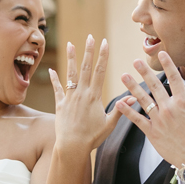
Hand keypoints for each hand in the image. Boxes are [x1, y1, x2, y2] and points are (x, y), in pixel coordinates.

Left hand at [49, 35, 120, 151]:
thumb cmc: (92, 137)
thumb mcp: (109, 124)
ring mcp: (70, 98)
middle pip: (86, 68)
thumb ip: (120, 109)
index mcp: (94, 97)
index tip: (105, 43)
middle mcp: (81, 94)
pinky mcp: (60, 105)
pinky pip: (57, 89)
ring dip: (71, 59)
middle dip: (89, 51)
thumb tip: (133, 97)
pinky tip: (51, 70)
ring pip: (70, 74)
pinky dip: (54, 79)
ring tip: (70, 44)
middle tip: (90, 37)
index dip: (103, 56)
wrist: (72, 146)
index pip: (100, 72)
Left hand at [114, 51, 184, 169]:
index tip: (161, 53)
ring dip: (132, 87)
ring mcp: (159, 120)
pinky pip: (138, 120)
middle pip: (154, 86)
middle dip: (144, 72)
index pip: (174, 78)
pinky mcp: (152, 133)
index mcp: (184, 101)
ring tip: (123, 76)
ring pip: (143, 100)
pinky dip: (128, 111)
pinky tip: (119, 103)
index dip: (168, 64)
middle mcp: (169, 108)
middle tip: (135, 61)